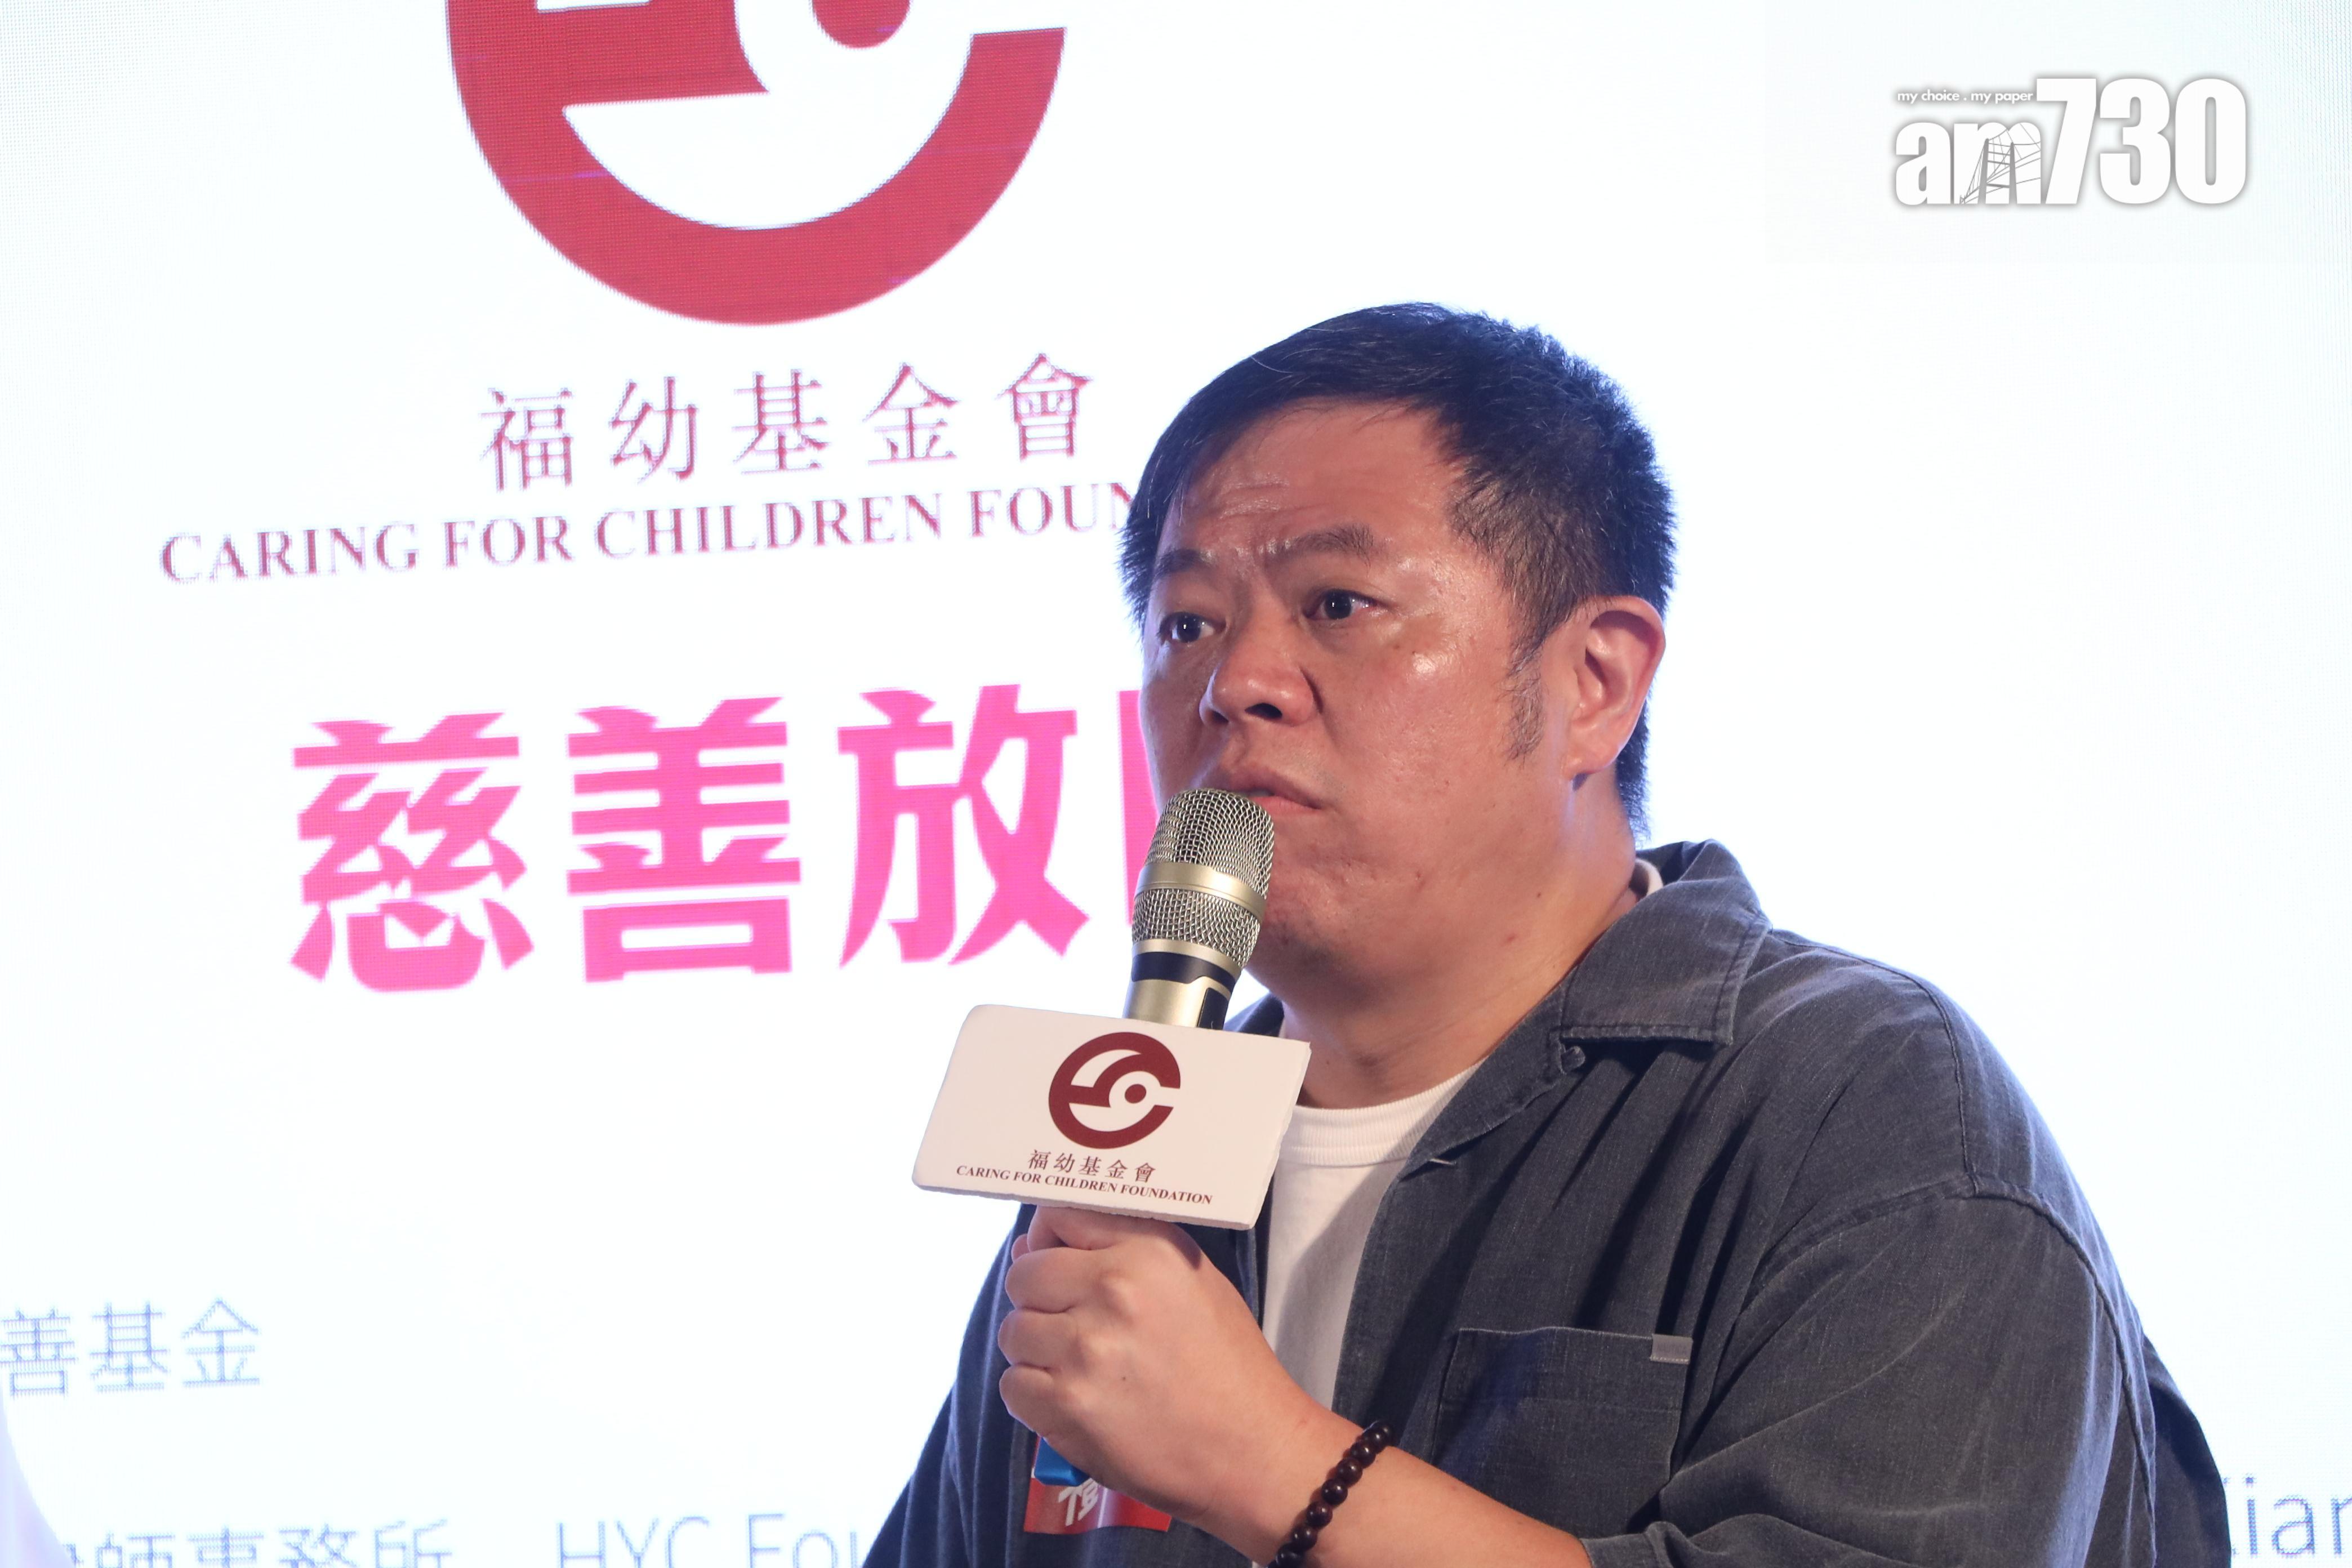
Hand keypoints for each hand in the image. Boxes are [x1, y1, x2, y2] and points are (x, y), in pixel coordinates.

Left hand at [997, 1206, 1335, 1540]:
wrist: (1251, 1450)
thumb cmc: (1227, 1367)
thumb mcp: (1193, 1280)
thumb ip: (1120, 1251)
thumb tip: (1033, 1248)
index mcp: (1148, 1251)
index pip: (1058, 1216)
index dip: (1047, 1242)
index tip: (1056, 1263)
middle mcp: (1114, 1290)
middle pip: (1023, 1275)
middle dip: (1038, 1301)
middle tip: (1071, 1328)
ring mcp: (1086, 1348)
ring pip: (1014, 1331)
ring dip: (1036, 1352)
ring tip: (1079, 1370)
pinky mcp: (1069, 1404)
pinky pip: (1013, 1385)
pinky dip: (1034, 1398)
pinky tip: (1074, 1402)